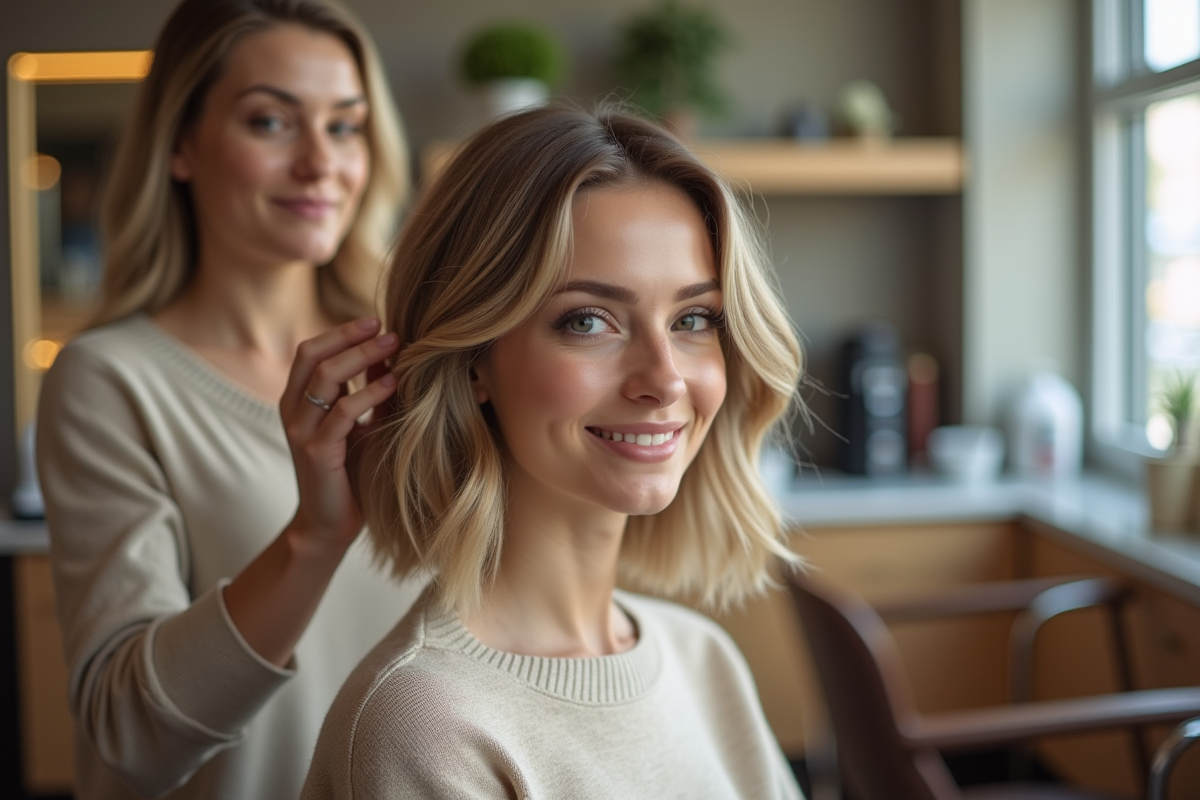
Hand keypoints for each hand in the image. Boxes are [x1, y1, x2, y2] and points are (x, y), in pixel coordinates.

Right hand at [280, 317, 398, 552]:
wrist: (331, 525)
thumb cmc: (350, 473)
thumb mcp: (362, 423)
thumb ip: (371, 390)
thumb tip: (392, 352)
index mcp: (299, 401)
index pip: (310, 350)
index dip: (342, 332)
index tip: (378, 321)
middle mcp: (293, 411)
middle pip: (311, 355)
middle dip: (349, 336)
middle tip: (387, 327)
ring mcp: (302, 432)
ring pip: (324, 378)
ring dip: (362, 357)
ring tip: (395, 346)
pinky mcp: (318, 453)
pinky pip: (341, 413)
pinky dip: (368, 393)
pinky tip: (394, 383)